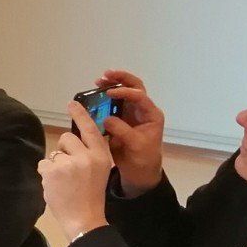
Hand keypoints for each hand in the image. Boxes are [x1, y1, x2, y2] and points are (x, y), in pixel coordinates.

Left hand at [40, 103, 113, 240]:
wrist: (84, 217)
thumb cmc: (91, 194)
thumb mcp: (100, 170)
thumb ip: (89, 155)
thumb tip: (73, 141)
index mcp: (102, 156)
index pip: (90, 130)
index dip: (81, 115)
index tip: (72, 103)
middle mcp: (86, 156)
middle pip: (67, 138)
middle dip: (65, 150)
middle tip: (70, 168)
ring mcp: (68, 163)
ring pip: (54, 152)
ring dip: (55, 164)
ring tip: (64, 181)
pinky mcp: (52, 171)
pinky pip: (43, 164)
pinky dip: (46, 174)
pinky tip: (56, 185)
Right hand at [97, 69, 164, 195]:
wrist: (139, 172)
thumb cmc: (143, 158)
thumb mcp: (136, 145)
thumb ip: (122, 130)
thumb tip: (107, 118)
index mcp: (151, 115)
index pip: (140, 96)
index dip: (125, 91)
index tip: (109, 92)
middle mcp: (142, 110)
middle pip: (135, 87)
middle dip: (121, 79)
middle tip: (105, 75)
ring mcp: (131, 113)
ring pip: (124, 92)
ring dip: (111, 84)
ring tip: (98, 82)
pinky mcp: (120, 119)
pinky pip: (113, 104)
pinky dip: (104, 97)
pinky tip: (94, 96)